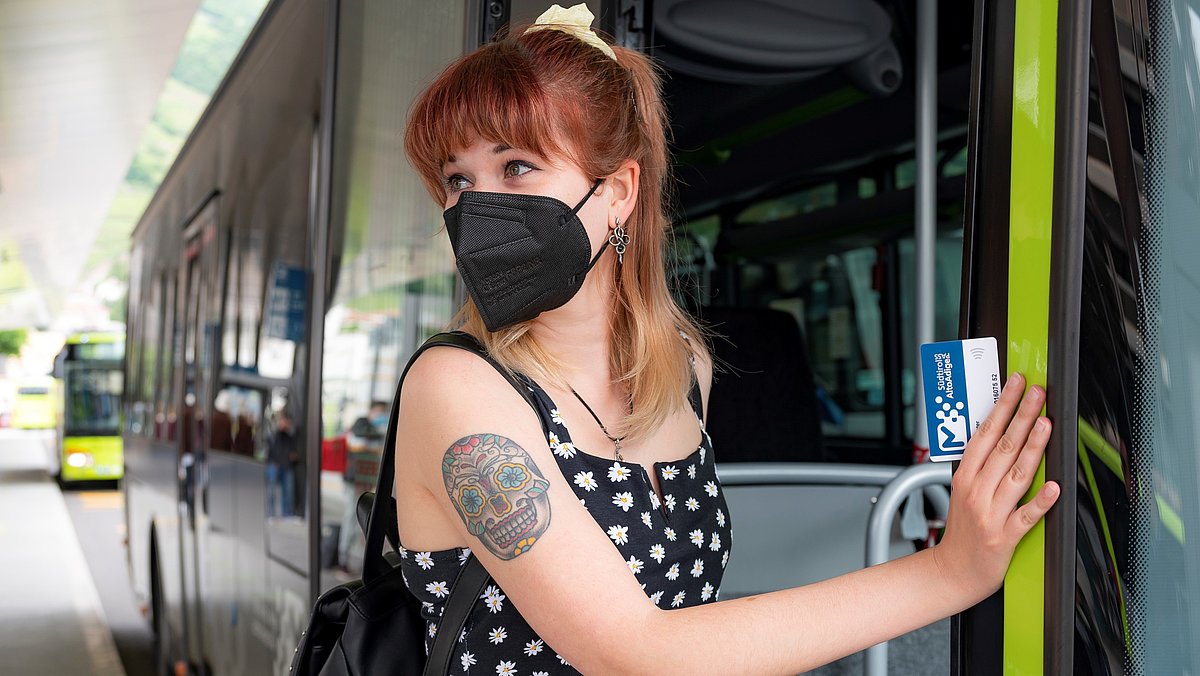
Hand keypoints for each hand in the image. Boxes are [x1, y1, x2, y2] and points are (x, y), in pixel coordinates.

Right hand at [931, 372, 1059, 603]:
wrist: (952, 572)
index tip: (1017, 384)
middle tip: (1038, 393)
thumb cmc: (962, 531)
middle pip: (1003, 446)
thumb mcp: (962, 490)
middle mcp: (976, 490)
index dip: (1002, 406)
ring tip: (1047, 424)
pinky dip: (1040, 502)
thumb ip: (980, 464)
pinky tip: (1053, 487)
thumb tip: (1000, 433)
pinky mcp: (1004, 537)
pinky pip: (1025, 516)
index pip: (985, 432)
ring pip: (1015, 474)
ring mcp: (990, 513)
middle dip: (1022, 415)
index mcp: (965, 475)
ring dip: (1033, 447)